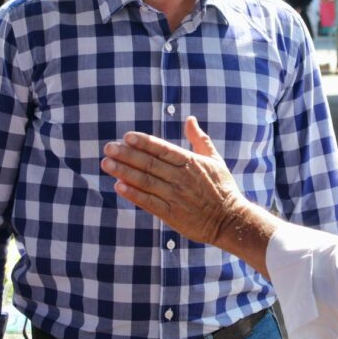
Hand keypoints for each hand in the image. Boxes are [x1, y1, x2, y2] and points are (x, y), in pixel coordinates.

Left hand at [101, 117, 246, 244]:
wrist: (230, 220)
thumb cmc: (222, 188)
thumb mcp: (214, 159)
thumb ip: (199, 139)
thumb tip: (190, 119)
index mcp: (191, 162)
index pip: (162, 149)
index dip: (144, 142)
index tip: (126, 136)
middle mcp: (181, 177)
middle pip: (149, 163)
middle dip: (127, 154)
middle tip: (108, 147)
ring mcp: (175, 196)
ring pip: (145, 181)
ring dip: (124, 172)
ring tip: (107, 163)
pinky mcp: (172, 214)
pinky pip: (149, 202)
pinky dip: (133, 194)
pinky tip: (119, 186)